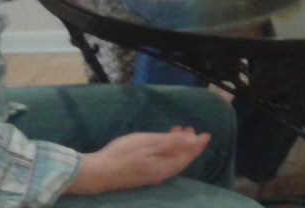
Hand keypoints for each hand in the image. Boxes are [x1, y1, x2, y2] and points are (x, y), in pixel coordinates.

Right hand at [66, 127, 210, 194]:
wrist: (98, 173)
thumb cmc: (124, 154)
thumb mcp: (150, 143)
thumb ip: (173, 143)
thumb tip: (194, 142)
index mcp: (165, 167)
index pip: (188, 156)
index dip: (198, 145)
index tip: (207, 135)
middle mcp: (161, 174)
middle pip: (180, 158)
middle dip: (188, 144)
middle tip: (192, 129)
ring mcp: (150, 175)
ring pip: (170, 159)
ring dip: (177, 145)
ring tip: (179, 130)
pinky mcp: (141, 173)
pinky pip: (161, 161)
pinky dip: (166, 150)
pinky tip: (161, 142)